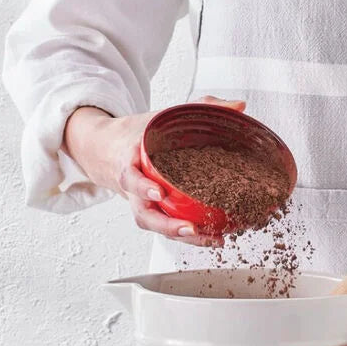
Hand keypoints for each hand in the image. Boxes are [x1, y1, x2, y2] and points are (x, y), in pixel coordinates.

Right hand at [63, 96, 245, 245]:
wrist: (107, 150)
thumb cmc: (138, 134)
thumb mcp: (162, 116)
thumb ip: (201, 107)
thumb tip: (239, 106)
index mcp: (128, 161)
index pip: (129, 177)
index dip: (142, 187)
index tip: (158, 192)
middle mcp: (133, 189)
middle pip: (144, 214)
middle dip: (166, 225)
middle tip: (189, 228)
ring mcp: (142, 204)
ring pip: (157, 226)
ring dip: (182, 236)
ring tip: (210, 239)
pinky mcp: (154, 213)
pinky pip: (167, 227)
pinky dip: (189, 235)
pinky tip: (213, 237)